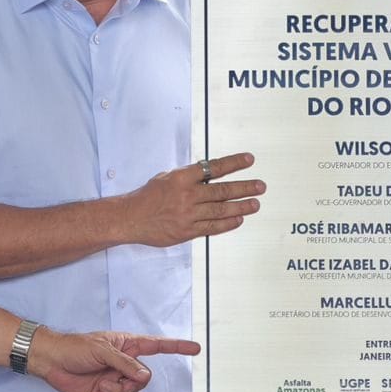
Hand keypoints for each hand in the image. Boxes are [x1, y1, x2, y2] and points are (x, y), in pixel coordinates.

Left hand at [29, 329, 194, 391]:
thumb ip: (125, 364)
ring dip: (117, 391)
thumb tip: (144, 377)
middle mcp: (125, 363)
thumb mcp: (102, 350)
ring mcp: (116, 378)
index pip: (158, 346)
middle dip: (131, 382)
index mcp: (127, 345)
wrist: (52, 362)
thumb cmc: (75, 348)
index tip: (195, 348)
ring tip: (100, 383)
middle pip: (144, 379)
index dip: (178, 347)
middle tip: (114, 376)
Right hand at [124, 152, 264, 247]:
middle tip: (260, 186)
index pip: (213, 167)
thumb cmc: (147, 197)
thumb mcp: (166, 178)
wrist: (130, 218)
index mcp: (182, 178)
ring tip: (255, 204)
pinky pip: (212, 227)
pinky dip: (227, 224)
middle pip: (222, 190)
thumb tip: (208, 174)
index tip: (249, 160)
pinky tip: (239, 220)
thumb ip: (188, 177)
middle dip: (245, 187)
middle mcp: (187, 195)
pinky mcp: (187, 231)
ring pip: (221, 210)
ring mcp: (188, 214)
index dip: (234, 163)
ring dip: (241, 206)